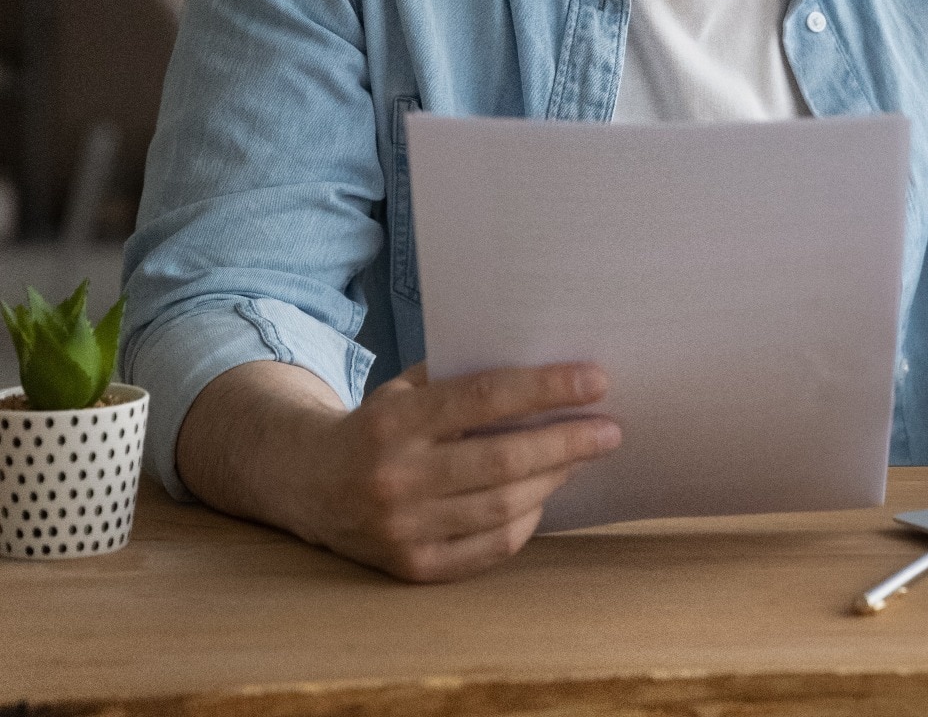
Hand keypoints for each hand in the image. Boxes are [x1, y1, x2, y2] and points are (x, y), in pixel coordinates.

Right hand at [279, 362, 620, 581]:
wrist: (304, 483)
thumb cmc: (376, 427)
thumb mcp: (404, 390)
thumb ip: (463, 382)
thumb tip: (548, 376)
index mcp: (392, 423)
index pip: (483, 399)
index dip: (546, 389)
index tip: (597, 380)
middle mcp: (394, 479)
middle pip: (503, 462)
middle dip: (567, 442)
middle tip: (609, 430)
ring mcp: (402, 529)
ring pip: (504, 507)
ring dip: (553, 479)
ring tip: (579, 456)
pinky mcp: (412, 567)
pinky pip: (492, 547)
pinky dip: (526, 520)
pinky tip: (541, 496)